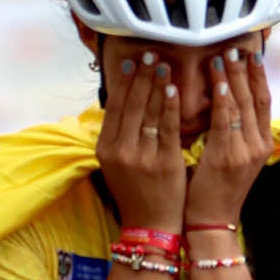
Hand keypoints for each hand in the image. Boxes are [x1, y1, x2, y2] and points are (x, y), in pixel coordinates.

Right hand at [96, 52, 185, 230]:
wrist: (151, 227)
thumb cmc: (137, 193)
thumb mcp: (118, 164)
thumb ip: (120, 136)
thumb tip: (126, 101)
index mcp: (105, 149)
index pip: (114, 107)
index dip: (123, 81)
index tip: (131, 61)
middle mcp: (119, 150)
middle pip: (130, 104)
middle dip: (140, 75)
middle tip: (149, 53)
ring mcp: (141, 156)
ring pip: (148, 111)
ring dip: (155, 83)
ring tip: (162, 63)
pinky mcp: (163, 163)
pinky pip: (167, 127)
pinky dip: (169, 106)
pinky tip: (173, 88)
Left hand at [184, 46, 270, 224]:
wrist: (211, 224)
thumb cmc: (213, 191)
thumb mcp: (231, 159)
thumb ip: (231, 133)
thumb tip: (224, 105)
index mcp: (262, 144)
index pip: (264, 101)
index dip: (259, 76)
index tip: (252, 53)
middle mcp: (259, 145)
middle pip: (257, 98)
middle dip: (246, 70)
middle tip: (237, 45)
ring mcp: (246, 152)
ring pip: (243, 106)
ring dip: (234, 78)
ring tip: (224, 55)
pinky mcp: (228, 158)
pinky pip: (227, 122)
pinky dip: (225, 100)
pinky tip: (220, 82)